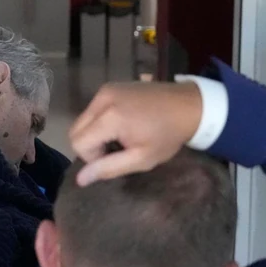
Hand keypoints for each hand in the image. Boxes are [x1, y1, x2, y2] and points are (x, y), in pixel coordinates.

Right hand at [70, 81, 202, 186]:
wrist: (190, 105)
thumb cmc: (168, 135)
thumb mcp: (142, 159)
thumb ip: (109, 168)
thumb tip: (80, 180)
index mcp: (109, 118)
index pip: (78, 143)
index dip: (91, 157)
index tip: (114, 158)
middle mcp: (102, 99)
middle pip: (75, 130)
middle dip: (90, 145)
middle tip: (115, 150)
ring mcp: (105, 90)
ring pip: (82, 120)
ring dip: (94, 133)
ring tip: (119, 137)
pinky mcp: (109, 86)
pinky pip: (92, 109)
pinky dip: (99, 121)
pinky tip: (121, 124)